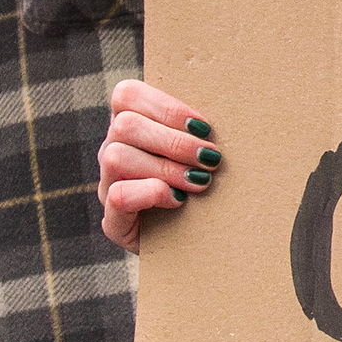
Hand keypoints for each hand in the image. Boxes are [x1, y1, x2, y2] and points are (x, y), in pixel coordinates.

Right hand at [96, 79, 222, 251]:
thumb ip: (201, 131)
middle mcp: (112, 151)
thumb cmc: (209, 188)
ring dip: (166, 167)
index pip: (126, 95)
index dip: (165, 106)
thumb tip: (233, 110)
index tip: (204, 126)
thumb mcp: (204, 154)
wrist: (201, 246)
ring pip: (116, 157)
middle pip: (125, 125)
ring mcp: (107, 186)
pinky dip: (153, 194)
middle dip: (175, 141)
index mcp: (132, 127)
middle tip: (210, 159)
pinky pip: (118, 196)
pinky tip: (179, 200)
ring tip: (200, 181)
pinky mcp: (113, 221)